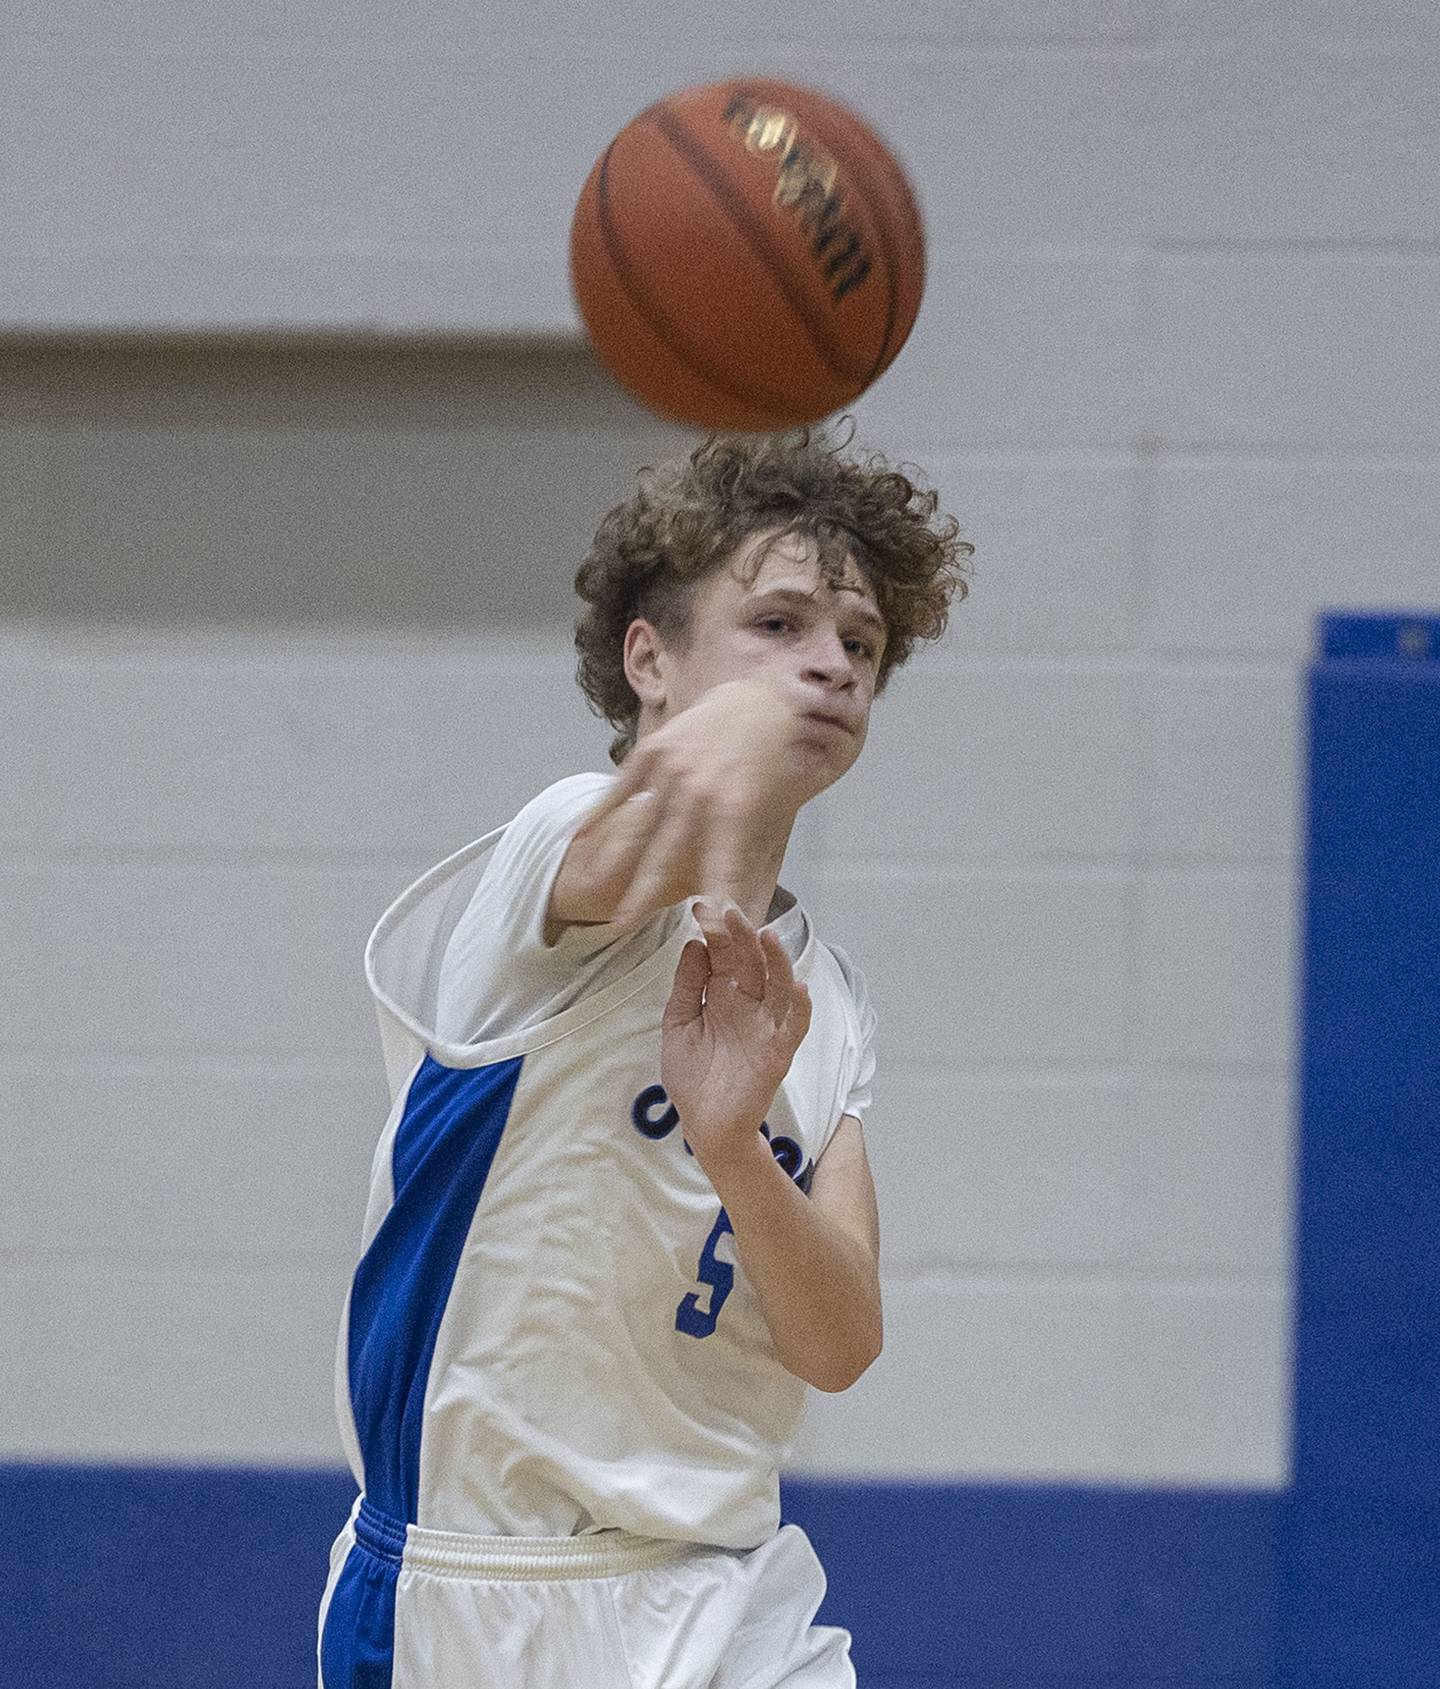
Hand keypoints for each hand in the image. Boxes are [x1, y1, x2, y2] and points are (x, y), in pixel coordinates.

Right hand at [571, 678, 806, 932]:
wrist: (764, 697)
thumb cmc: (778, 768)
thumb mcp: (779, 818)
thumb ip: (759, 869)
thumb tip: (753, 924)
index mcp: (738, 807)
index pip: (723, 867)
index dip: (713, 903)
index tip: (702, 935)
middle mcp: (701, 788)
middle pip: (667, 851)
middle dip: (645, 891)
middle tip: (624, 926)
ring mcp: (672, 766)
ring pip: (637, 822)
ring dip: (616, 860)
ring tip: (599, 894)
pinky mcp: (654, 748)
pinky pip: (621, 786)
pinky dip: (600, 811)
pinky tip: (580, 838)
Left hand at [661, 899, 811, 1175]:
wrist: (703, 1124)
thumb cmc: (692, 1076)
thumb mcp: (678, 1023)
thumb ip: (686, 985)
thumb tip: (693, 943)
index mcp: (722, 995)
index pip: (723, 955)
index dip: (715, 932)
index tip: (701, 905)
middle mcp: (747, 1005)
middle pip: (750, 962)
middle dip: (741, 936)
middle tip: (728, 909)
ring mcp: (765, 1026)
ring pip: (776, 985)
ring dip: (775, 959)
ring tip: (766, 934)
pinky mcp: (777, 1052)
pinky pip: (794, 1026)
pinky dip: (800, 1006)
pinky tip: (798, 985)